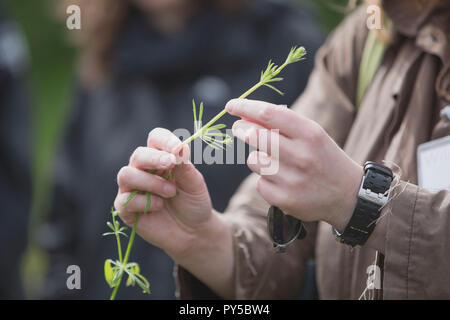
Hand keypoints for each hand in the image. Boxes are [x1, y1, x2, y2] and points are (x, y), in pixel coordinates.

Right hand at [114, 127, 213, 259]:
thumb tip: (179, 147)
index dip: (164, 140)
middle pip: (138, 155)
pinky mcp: (126, 209)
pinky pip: (125, 200)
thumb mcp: (195, 184)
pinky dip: (143, 201)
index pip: (155, 138)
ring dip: (150, 182)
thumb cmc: (193, 203)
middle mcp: (143, 170)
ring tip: (171, 192)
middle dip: (154, 158)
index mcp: (161, 158)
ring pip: (126, 175)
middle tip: (171, 164)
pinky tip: (159, 206)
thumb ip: (185, 167)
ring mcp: (132, 189)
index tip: (177, 148)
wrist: (194, 232)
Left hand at [226, 99, 363, 230]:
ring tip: (275, 162)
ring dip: (258, 159)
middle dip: (241, 129)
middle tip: (238, 128)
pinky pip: (259, 183)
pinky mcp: (285, 200)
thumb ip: (281, 125)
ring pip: (253, 161)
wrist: (348, 195)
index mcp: (310, 133)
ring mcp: (293, 180)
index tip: (231, 105)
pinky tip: (283, 182)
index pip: (269, 113)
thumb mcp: (311, 135)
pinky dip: (265, 180)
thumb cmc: (323, 158)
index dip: (245, 107)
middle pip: (256, 136)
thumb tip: (244, 115)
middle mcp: (301, 155)